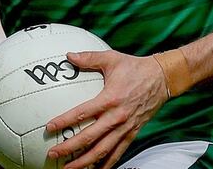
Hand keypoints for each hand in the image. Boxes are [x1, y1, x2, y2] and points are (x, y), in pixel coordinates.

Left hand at [45, 50, 168, 168]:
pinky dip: (106, 163)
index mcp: (110, 99)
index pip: (82, 113)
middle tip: (53, 153)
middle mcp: (117, 117)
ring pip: (103, 150)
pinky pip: (118, 152)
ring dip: (85, 162)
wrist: (162, 78)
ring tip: (69, 168)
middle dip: (70, 148)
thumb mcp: (111, 58)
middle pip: (90, 138)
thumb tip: (68, 55)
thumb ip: (89, 58)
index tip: (49, 128)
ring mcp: (126, 127)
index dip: (64, 121)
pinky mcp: (133, 132)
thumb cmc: (135, 67)